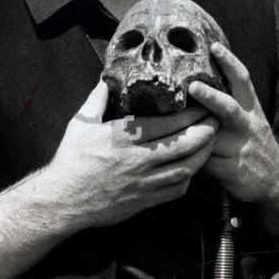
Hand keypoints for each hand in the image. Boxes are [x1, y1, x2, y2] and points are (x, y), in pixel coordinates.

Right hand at [35, 77, 218, 233]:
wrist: (63, 199)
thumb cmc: (71, 160)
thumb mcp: (81, 122)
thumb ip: (98, 98)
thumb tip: (107, 78)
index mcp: (125, 137)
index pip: (168, 124)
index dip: (190, 115)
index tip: (201, 106)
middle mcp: (139, 159)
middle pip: (185, 145)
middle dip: (205, 132)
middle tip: (215, 121)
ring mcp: (144, 182)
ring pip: (186, 168)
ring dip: (203, 154)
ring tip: (211, 142)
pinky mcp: (145, 200)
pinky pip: (176, 190)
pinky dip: (188, 178)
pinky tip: (192, 169)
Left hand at [186, 40, 278, 238]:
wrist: (274, 181)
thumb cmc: (249, 143)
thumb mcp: (247, 120)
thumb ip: (225, 105)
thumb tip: (190, 84)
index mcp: (250, 109)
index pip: (242, 81)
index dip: (229, 62)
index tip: (214, 47)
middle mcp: (247, 125)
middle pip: (229, 108)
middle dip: (211, 97)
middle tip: (193, 87)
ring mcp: (240, 148)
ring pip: (211, 137)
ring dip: (192, 131)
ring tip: (172, 124)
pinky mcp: (232, 170)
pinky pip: (204, 161)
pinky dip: (189, 156)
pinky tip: (172, 153)